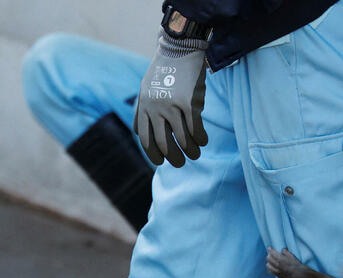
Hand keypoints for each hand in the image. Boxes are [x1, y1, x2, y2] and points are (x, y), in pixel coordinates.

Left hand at [134, 31, 208, 166]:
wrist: (179, 49)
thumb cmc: (164, 71)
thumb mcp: (145, 89)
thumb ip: (141, 111)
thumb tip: (139, 134)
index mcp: (143, 106)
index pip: (146, 140)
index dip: (154, 155)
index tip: (162, 161)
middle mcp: (155, 108)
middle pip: (164, 145)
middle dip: (174, 159)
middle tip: (181, 163)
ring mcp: (172, 106)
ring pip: (183, 140)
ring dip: (191, 152)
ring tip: (196, 154)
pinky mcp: (189, 103)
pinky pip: (196, 129)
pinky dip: (201, 139)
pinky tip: (203, 140)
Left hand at [266, 248, 303, 277]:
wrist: (300, 276)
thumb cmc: (298, 266)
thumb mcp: (293, 257)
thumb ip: (286, 252)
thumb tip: (282, 250)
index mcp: (281, 259)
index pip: (272, 253)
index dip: (270, 249)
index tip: (270, 248)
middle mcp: (277, 265)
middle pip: (268, 258)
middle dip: (269, 255)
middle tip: (271, 254)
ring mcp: (277, 271)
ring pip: (268, 265)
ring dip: (269, 262)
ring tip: (272, 260)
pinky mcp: (278, 276)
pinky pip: (270, 271)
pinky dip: (270, 268)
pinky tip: (272, 267)